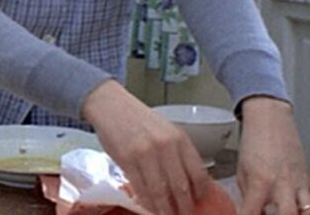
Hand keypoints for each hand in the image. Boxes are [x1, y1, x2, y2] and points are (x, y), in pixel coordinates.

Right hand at [81, 80, 211, 214]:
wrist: (110, 105)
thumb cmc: (137, 119)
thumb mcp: (165, 131)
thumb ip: (177, 153)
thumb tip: (188, 182)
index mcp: (180, 138)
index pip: (198, 174)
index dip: (199, 194)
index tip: (198, 203)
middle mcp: (166, 146)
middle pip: (181, 187)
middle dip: (184, 207)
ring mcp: (145, 154)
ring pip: (160, 192)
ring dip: (165, 210)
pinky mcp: (127, 160)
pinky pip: (140, 189)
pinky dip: (146, 203)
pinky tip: (149, 208)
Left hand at [236, 96, 309, 214]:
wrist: (270, 120)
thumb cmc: (254, 142)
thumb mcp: (241, 169)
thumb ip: (246, 193)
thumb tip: (247, 210)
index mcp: (260, 181)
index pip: (251, 212)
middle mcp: (282, 184)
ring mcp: (299, 184)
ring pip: (305, 212)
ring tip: (284, 213)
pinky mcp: (309, 181)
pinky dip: (307, 211)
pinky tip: (298, 211)